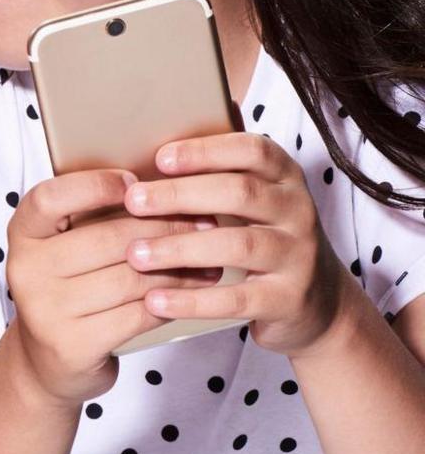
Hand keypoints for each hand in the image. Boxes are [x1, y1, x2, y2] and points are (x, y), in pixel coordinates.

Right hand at [5, 171, 218, 403]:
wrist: (49, 360)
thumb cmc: (69, 291)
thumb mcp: (64, 249)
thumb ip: (94, 221)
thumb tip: (164, 190)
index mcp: (22, 235)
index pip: (49, 198)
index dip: (94, 185)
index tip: (136, 183)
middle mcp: (26, 270)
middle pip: (106, 239)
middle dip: (164, 228)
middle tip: (205, 223)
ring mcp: (46, 310)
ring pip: (130, 278)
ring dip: (178, 269)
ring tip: (209, 260)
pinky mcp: (73, 344)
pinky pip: (137, 315)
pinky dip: (171, 302)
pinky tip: (191, 293)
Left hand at [125, 132, 348, 356]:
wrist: (319, 302)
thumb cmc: (263, 238)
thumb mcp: (251, 203)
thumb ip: (213, 180)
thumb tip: (141, 166)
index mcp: (284, 179)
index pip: (253, 151)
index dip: (206, 151)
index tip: (160, 159)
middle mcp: (298, 212)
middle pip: (240, 193)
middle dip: (181, 195)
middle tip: (133, 201)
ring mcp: (298, 256)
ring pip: (238, 245)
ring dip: (180, 248)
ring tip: (136, 254)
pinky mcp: (288, 299)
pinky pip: (238, 298)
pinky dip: (193, 300)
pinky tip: (155, 300)